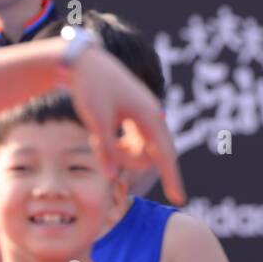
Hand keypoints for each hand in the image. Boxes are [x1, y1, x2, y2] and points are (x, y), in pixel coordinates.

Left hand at [65, 46, 185, 205]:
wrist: (84, 61)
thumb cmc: (91, 87)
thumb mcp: (95, 119)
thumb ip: (105, 149)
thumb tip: (111, 177)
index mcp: (149, 116)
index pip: (165, 154)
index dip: (172, 179)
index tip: (178, 200)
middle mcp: (153, 115)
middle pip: (153, 154)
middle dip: (130, 161)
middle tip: (101, 147)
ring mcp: (146, 115)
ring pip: (143, 149)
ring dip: (123, 153)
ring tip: (98, 137)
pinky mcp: (137, 115)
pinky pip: (136, 141)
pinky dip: (121, 145)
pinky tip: (102, 134)